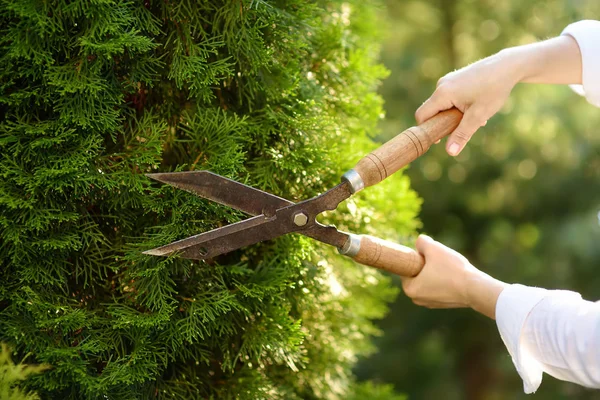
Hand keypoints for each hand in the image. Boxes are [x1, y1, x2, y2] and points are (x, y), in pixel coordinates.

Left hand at [401, 235, 505, 318]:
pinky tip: (453, 276)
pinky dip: (443, 280)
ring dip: (435, 272)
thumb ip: (421, 242)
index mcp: (410, 289)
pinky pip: (438, 287)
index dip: (416, 258)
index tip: (428, 255)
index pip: (406, 268)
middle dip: (426, 265)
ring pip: (428, 280)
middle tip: (439, 260)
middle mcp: (417, 300)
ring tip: (447, 268)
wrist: (476, 289)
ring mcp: (430, 304)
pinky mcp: (443, 304)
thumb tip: (419, 242)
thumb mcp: (434, 249)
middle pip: (417, 274)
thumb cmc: (452, 269)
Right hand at [416, 35, 581, 156]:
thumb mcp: (478, 116)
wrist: (508, 66)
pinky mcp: (455, 78)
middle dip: (444, 123)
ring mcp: (448, 80)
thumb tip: (450, 152)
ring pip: (442, 105)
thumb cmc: (494, 89)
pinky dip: (458, 106)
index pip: (422, 115)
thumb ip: (462, 134)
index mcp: (442, 93)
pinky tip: (476, 106)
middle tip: (464, 127)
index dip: (427, 130)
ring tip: (475, 115)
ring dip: (454, 115)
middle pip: (432, 111)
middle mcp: (441, 85)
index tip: (440, 139)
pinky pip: (449, 97)